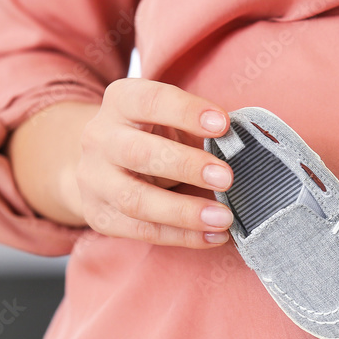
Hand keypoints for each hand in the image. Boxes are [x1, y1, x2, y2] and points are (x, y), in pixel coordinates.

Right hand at [76, 78, 234, 247]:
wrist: (103, 163)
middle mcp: (100, 138)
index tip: (223, 125)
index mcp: (121, 102)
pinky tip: (213, 236)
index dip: (186, 111)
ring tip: (223, 218)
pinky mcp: (100, 215)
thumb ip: (200, 128)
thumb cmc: (153, 135)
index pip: (150, 101)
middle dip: (186, 166)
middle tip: (227, 178)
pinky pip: (141, 230)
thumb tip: (243, 147)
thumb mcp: (170, 119)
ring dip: (183, 212)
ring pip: (135, 199)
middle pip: (138, 153)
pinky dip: (181, 236)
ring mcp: (95, 179)